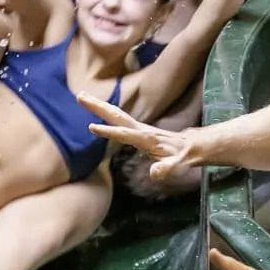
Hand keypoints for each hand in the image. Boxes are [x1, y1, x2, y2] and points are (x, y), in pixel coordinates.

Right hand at [79, 94, 198, 180]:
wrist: (189, 146)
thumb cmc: (182, 157)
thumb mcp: (177, 165)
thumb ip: (166, 168)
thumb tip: (154, 173)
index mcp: (146, 138)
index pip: (124, 134)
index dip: (109, 132)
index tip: (91, 127)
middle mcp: (140, 129)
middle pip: (116, 116)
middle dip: (98, 106)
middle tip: (79, 95)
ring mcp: (137, 128)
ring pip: (115, 114)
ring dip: (98, 105)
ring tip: (81, 96)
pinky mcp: (135, 129)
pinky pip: (117, 119)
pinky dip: (105, 112)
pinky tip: (95, 109)